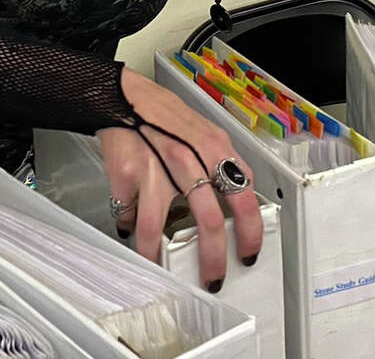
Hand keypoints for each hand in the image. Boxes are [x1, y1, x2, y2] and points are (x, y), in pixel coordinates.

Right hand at [97, 68, 262, 291]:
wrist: (125, 97)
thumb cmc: (167, 119)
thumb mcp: (208, 134)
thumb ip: (223, 166)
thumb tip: (239, 204)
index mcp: (215, 150)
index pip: (243, 197)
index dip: (250, 231)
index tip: (247, 253)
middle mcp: (189, 159)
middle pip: (208, 219)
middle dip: (212, 258)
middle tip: (212, 277)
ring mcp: (155, 168)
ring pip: (156, 226)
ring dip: (157, 255)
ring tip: (160, 266)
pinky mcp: (127, 174)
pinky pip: (129, 214)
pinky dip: (130, 227)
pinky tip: (131, 228)